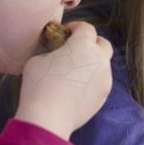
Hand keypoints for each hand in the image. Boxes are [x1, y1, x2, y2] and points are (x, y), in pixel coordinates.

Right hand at [15, 21, 113, 139]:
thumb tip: (57, 53)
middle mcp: (99, 59)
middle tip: (77, 48)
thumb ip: (53, 50)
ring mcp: (105, 78)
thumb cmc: (39, 84)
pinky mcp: (104, 95)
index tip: (67, 32)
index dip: (76, 27)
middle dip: (92, 42)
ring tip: (75, 71)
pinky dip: (92, 80)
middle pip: (103, 44)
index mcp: (83, 45)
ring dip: (92, 63)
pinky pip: (100, 81)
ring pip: (103, 64)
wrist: (49, 117)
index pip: (86, 28)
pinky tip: (77, 87)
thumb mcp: (38, 59)